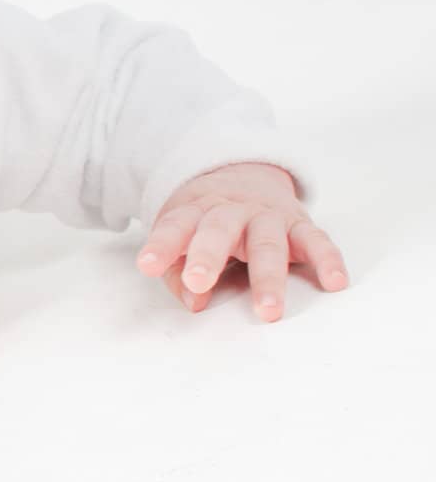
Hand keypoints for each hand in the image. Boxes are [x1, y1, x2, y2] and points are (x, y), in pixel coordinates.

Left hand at [134, 161, 349, 320]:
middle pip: (219, 230)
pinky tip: (334, 282)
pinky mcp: (301, 224)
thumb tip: (194, 301)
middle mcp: (233, 210)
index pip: (175, 225)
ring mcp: (268, 216)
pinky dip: (328, 260)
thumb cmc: (206, 218)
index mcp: (196, 210)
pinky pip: (317, 240)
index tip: (147, 265)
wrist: (244, 172)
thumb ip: (179, 272)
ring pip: (268, 243)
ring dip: (268, 277)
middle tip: (199, 283)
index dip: (162, 245)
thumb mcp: (182, 236)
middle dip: (208, 256)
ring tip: (268, 310)